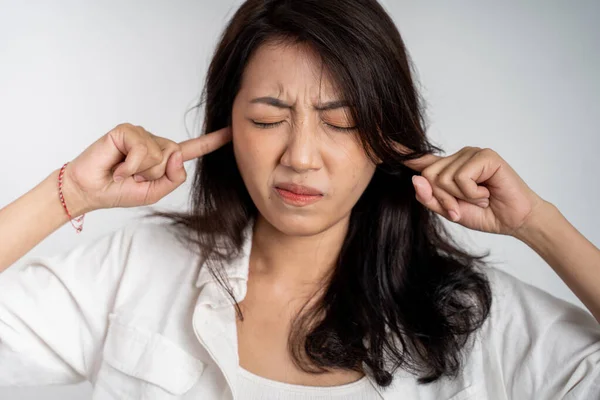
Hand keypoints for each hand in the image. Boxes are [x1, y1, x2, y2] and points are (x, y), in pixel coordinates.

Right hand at [63, 123, 231, 212]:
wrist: (91, 191)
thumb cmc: (120, 191)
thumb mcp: (155, 193)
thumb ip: (173, 178)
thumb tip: (177, 154)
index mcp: (165, 158)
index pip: (193, 149)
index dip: (213, 141)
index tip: (232, 131)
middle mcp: (155, 143)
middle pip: (175, 155)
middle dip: (155, 173)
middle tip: (134, 178)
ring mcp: (141, 135)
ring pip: (159, 154)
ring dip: (141, 170)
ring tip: (124, 172)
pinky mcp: (126, 131)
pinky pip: (142, 149)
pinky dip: (131, 165)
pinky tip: (118, 167)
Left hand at [401, 146, 546, 236]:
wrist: (514, 220)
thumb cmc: (485, 214)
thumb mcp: (450, 211)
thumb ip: (430, 198)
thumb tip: (415, 179)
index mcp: (446, 169)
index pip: (421, 161)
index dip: (402, 152)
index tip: (383, 140)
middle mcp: (456, 157)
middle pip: (428, 176)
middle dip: (444, 198)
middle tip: (464, 205)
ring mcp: (470, 153)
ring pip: (443, 178)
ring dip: (461, 197)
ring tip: (480, 198)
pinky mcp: (484, 155)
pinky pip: (461, 178)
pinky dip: (472, 193)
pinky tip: (487, 192)